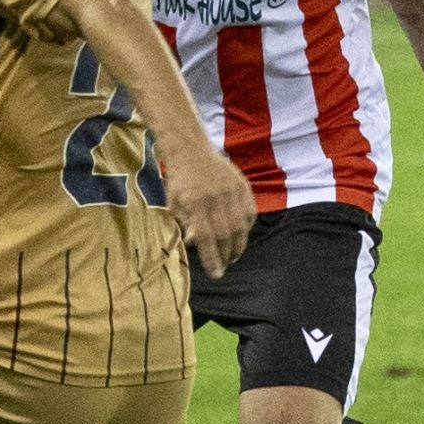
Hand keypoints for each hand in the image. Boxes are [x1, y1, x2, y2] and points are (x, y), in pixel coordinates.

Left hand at [165, 146, 255, 279]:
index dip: (212, 259)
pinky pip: (249, 212)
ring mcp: (232, 191)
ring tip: (233, 256)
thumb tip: (194, 243)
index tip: (216, 274)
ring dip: (238, 245)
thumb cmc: (179, 180)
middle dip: (226, 255)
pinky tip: (241, 235)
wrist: (190, 150)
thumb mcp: (173, 204)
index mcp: (196, 204)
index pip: (207, 238)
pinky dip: (247, 227)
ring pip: (240, 226)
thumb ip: (184, 223)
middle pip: (226, 235)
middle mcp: (216, 198)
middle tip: (224, 266)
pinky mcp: (242, 186)